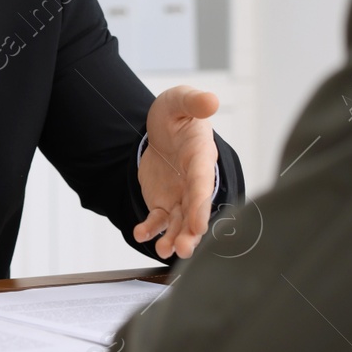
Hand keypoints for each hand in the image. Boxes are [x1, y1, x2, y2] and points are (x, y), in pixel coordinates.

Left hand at [135, 86, 220, 258]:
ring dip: (174, 237)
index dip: (201, 205)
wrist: (162, 127)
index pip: (202, 184)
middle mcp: (193, 181)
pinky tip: (141, 234)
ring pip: (179, 222)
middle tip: (183, 249)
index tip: (200, 226)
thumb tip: (210, 101)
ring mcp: (180, 195)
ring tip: (165, 251)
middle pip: (194, 211)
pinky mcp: (163, 202)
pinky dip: (151, 229)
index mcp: (200, 157)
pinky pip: (158, 220)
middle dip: (190, 232)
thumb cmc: (176, 113)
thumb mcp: (180, 100)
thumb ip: (193, 101)